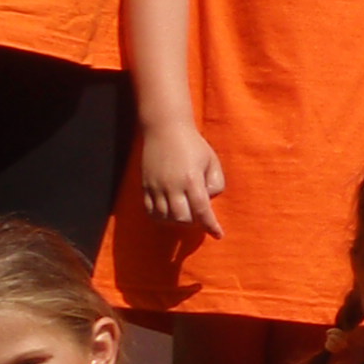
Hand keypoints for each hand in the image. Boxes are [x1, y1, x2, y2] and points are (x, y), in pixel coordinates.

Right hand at [138, 119, 226, 235]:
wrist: (165, 129)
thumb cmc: (193, 144)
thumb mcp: (212, 161)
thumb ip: (216, 183)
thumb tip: (208, 201)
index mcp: (191, 179)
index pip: (202, 210)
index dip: (211, 226)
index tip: (218, 234)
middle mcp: (172, 186)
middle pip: (182, 218)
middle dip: (193, 223)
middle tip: (200, 218)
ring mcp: (156, 187)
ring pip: (164, 218)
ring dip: (177, 222)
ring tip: (185, 215)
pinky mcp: (145, 186)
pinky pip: (150, 211)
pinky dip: (161, 218)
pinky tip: (169, 215)